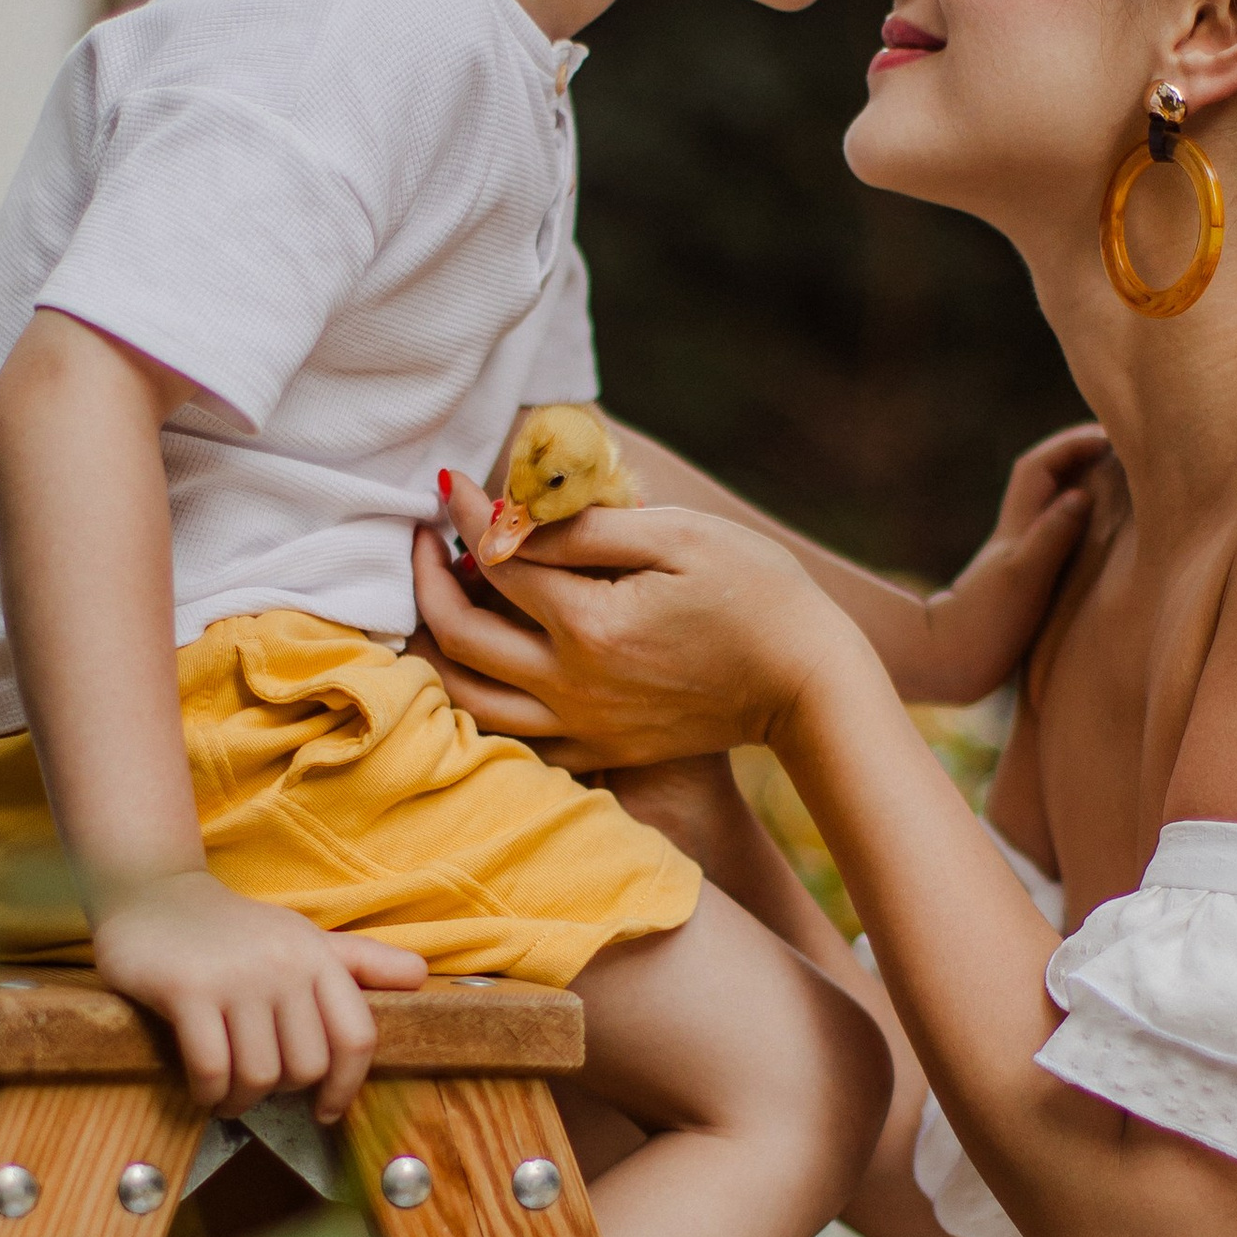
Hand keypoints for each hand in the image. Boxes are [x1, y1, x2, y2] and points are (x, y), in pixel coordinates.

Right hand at [88, 870, 425, 1118]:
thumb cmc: (234, 929)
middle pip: (306, 1067)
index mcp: (318, 957)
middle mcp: (284, 965)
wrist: (151, 894)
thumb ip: (360, 961)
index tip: (326, 1110)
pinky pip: (212, 1069)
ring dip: (241, 1099)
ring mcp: (236, 978)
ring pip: (259, 1075)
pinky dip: (209, 1093)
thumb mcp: (302, 938)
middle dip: (281, 1091)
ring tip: (228, 1093)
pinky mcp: (188, 991)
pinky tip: (203, 1089)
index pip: (356, 1037)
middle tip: (258, 1086)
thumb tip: (421, 975)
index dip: (346, 1086)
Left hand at [411, 472, 850, 769]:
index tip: (449, 485)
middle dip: (427, 579)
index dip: (464, 515)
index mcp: (590, 625)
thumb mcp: (676, 535)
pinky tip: (481, 663)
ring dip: (435, 647)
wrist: (809, 683)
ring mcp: (584, 727)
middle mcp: (573, 685)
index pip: (496, 562)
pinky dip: (476, 700)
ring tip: (441, 601)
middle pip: (457, 636)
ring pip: (467, 699)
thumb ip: (584, 527)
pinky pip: (511, 738)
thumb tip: (508, 513)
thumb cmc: (756, 592)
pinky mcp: (601, 751)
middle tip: (427, 540)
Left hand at [926, 424, 1108, 700]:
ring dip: (1079, 483)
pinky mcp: (1025, 580)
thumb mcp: (1023, 576)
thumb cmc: (985, 623)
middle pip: (1045, 477)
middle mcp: (1017, 534)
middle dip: (1078, 455)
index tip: (1108, 436)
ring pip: (1050, 504)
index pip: (1038, 466)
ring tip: (1119, 476)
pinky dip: (1078, 519)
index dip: (1070, 445)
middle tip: (1120, 445)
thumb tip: (1081, 495)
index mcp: (1016, 527)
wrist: (948, 662)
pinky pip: (1057, 533)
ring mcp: (1020, 556)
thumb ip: (1052, 534)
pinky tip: (1100, 529)